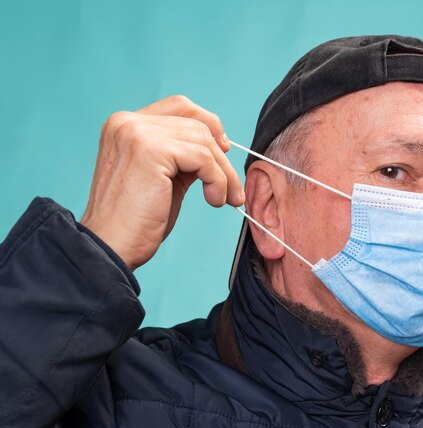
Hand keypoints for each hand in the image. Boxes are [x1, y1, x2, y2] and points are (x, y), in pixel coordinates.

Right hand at [81, 95, 243, 270]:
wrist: (111, 247)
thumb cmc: (136, 221)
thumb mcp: (162, 178)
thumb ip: (182, 156)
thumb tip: (219, 144)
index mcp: (125, 125)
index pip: (179, 106)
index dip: (208, 124)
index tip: (224, 150)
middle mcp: (127, 122)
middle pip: (196, 124)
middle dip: (222, 158)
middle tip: (233, 189)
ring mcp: (137, 133)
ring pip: (204, 141)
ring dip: (223, 174)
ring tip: (222, 200)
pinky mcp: (151, 150)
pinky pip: (204, 159)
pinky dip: (218, 181)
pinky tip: (214, 200)